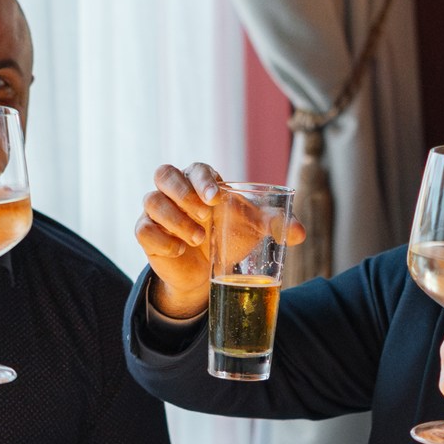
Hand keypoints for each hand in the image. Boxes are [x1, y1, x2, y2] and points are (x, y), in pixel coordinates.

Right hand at [133, 163, 303, 319]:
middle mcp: (175, 191)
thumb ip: (276, 225)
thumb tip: (299, 233)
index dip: (202, 179)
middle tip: (203, 215)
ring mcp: (157, 212)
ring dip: (175, 219)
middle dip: (183, 193)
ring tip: (198, 239)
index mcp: (201, 181)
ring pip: (152, 201)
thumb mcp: (254, 230)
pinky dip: (161, 239)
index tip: (216, 197)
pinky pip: (143, 229)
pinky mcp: (147, 234)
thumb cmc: (230, 239)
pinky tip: (179, 250)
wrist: (208, 274)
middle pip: (163, 174)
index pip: (196, 168)